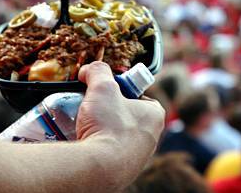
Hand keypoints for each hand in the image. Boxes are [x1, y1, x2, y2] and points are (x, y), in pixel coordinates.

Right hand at [76, 62, 164, 186]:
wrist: (98, 168)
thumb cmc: (108, 126)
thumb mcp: (103, 87)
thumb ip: (98, 71)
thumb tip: (90, 69)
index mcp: (154, 115)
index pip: (137, 95)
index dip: (119, 91)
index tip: (103, 93)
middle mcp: (151, 138)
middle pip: (125, 116)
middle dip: (107, 112)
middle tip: (90, 109)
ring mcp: (138, 157)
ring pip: (117, 136)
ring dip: (102, 131)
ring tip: (85, 127)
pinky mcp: (124, 172)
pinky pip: (110, 154)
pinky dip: (98, 148)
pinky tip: (87, 145)